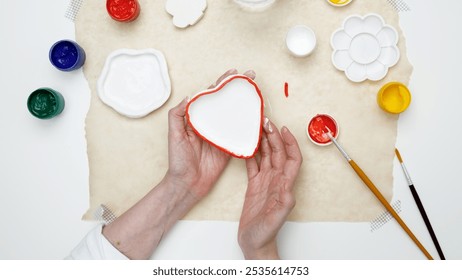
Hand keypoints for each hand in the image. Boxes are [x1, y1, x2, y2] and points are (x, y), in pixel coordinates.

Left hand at [165, 69, 255, 200]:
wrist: (188, 183)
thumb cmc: (178, 160)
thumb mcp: (174, 134)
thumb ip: (178, 114)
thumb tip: (190, 96)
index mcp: (198, 118)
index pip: (211, 95)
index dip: (222, 82)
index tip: (233, 73)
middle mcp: (211, 123)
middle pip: (226, 100)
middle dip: (238, 87)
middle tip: (250, 76)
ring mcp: (222, 134)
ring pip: (235, 113)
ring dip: (246, 102)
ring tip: (256, 91)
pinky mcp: (230, 146)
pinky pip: (241, 132)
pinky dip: (249, 123)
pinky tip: (257, 114)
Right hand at [238, 119, 302, 258]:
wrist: (254, 242)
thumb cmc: (266, 233)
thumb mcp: (275, 219)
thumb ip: (283, 204)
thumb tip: (289, 188)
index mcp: (284, 185)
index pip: (292, 159)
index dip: (290, 143)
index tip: (283, 129)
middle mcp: (276, 180)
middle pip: (278, 153)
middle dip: (273, 136)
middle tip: (265, 122)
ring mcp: (265, 181)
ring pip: (266, 156)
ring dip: (263, 141)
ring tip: (256, 127)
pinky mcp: (254, 184)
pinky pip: (253, 164)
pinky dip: (251, 153)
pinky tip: (246, 145)